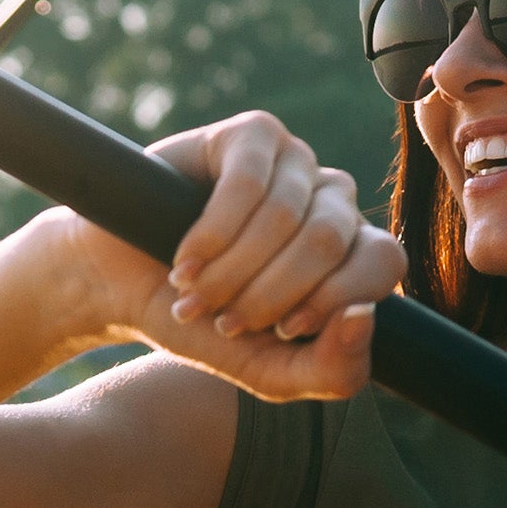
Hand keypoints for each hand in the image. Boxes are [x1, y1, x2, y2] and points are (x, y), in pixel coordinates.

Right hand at [30, 111, 398, 401]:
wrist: (123, 288)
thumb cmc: (204, 326)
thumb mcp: (273, 372)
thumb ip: (334, 370)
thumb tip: (364, 315)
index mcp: (353, 252)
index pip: (383, 261)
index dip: (332, 300)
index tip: (280, 332)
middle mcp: (332, 199)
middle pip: (329, 240)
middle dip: (268, 293)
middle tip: (222, 319)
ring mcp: (296, 162)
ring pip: (287, 214)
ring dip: (230, 270)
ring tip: (192, 292)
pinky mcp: (252, 135)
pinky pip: (247, 184)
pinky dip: (210, 234)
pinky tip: (184, 258)